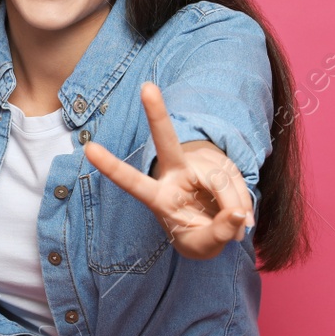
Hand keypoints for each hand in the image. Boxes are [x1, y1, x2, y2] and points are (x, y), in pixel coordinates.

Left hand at [83, 82, 254, 259]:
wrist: (215, 229)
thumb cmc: (196, 236)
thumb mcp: (201, 247)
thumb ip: (215, 234)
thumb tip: (236, 215)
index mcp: (159, 196)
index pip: (133, 182)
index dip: (112, 167)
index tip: (89, 149)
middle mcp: (176, 173)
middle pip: (167, 142)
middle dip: (157, 114)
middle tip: (147, 88)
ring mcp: (200, 165)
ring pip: (221, 179)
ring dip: (236, 205)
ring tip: (238, 230)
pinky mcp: (222, 165)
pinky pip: (239, 182)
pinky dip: (245, 204)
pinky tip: (242, 219)